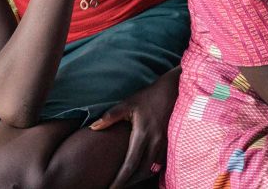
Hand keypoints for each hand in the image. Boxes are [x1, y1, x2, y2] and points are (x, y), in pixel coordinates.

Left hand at [89, 72, 179, 188]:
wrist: (174, 89)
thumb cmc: (149, 96)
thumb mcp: (128, 104)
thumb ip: (110, 117)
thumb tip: (93, 128)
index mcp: (142, 134)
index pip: (130, 164)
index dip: (120, 180)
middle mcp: (155, 141)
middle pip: (142, 171)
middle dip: (130, 182)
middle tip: (117, 186)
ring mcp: (166, 142)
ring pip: (153, 168)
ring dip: (140, 177)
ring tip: (129, 180)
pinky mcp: (171, 141)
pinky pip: (161, 161)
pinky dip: (151, 168)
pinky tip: (144, 169)